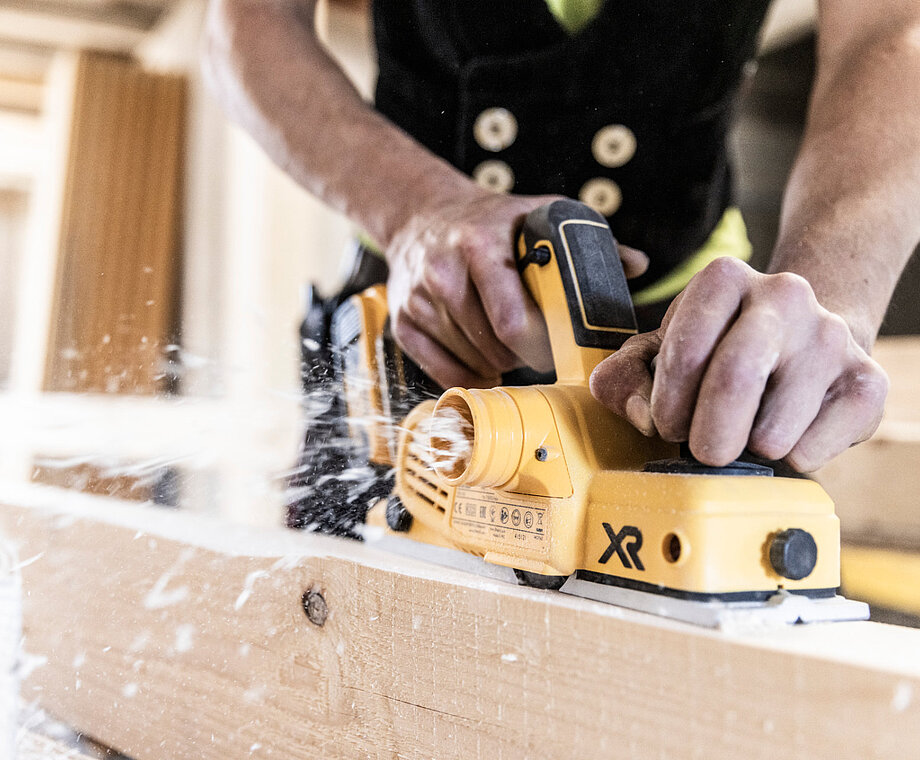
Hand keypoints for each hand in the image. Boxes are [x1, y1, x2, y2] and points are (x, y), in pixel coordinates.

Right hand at [386, 189, 647, 387]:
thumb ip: (587, 241)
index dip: (541, 345)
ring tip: (507, 342)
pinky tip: (481, 359)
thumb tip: (636, 265)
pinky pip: (440, 370)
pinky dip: (467, 373)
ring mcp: (418, 299)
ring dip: (497, 362)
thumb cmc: (490, 220)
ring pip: (471, 360)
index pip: (512, 321)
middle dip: (522, 354)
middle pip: (495, 347)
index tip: (557, 346)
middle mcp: (442, 272)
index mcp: (480, 246)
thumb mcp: (537, 215)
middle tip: (535, 344)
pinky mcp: (402, 321)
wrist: (421, 214)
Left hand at [589, 257, 888, 471]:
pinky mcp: (867, 380)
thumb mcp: (661, 354)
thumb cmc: (717, 353)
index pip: (684, 350)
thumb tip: (638, 413)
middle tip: (702, 452)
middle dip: (706, 436)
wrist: (801, 344)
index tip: (666, 425)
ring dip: (748, 450)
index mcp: (723, 279)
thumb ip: (626, 378)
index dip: (667, 404)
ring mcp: (830, 335)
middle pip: (735, 379)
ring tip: (746, 436)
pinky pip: (814, 448)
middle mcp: (783, 294)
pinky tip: (787, 436)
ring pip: (775, 428)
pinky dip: (788, 461)